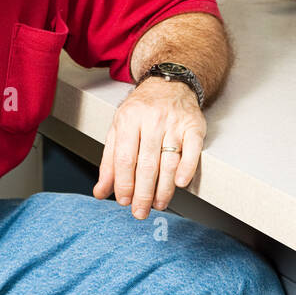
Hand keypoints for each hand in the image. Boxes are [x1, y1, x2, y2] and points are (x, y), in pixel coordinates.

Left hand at [94, 77, 205, 218]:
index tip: (124, 201)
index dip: (124, 183)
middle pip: (147, 164)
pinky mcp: (194, 126)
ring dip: (164, 188)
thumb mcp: (118, 129)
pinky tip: (180, 184)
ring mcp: (175, 122)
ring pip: (169, 161)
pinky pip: (192, 150)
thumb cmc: (141, 109)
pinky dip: (187, 169)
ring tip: (158, 204)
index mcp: (129, 119)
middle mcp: (152, 119)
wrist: (169, 83)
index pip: (125, 158)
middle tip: (140, 211)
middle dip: (143, 193)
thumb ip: (109, 162)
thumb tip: (100, 191)